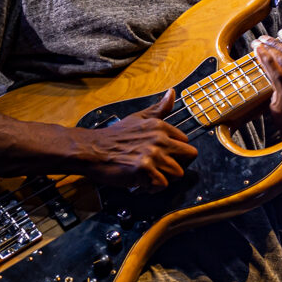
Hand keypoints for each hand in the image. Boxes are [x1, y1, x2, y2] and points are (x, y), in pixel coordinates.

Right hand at [72, 89, 197, 191]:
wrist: (91, 150)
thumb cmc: (114, 136)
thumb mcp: (138, 118)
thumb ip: (159, 109)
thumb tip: (172, 93)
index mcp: (160, 126)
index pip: (186, 142)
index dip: (177, 153)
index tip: (165, 156)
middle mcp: (159, 138)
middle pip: (190, 156)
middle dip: (178, 165)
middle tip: (163, 169)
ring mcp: (152, 154)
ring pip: (178, 173)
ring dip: (166, 178)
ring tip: (151, 176)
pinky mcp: (144, 169)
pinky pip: (161, 185)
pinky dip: (152, 188)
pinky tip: (142, 183)